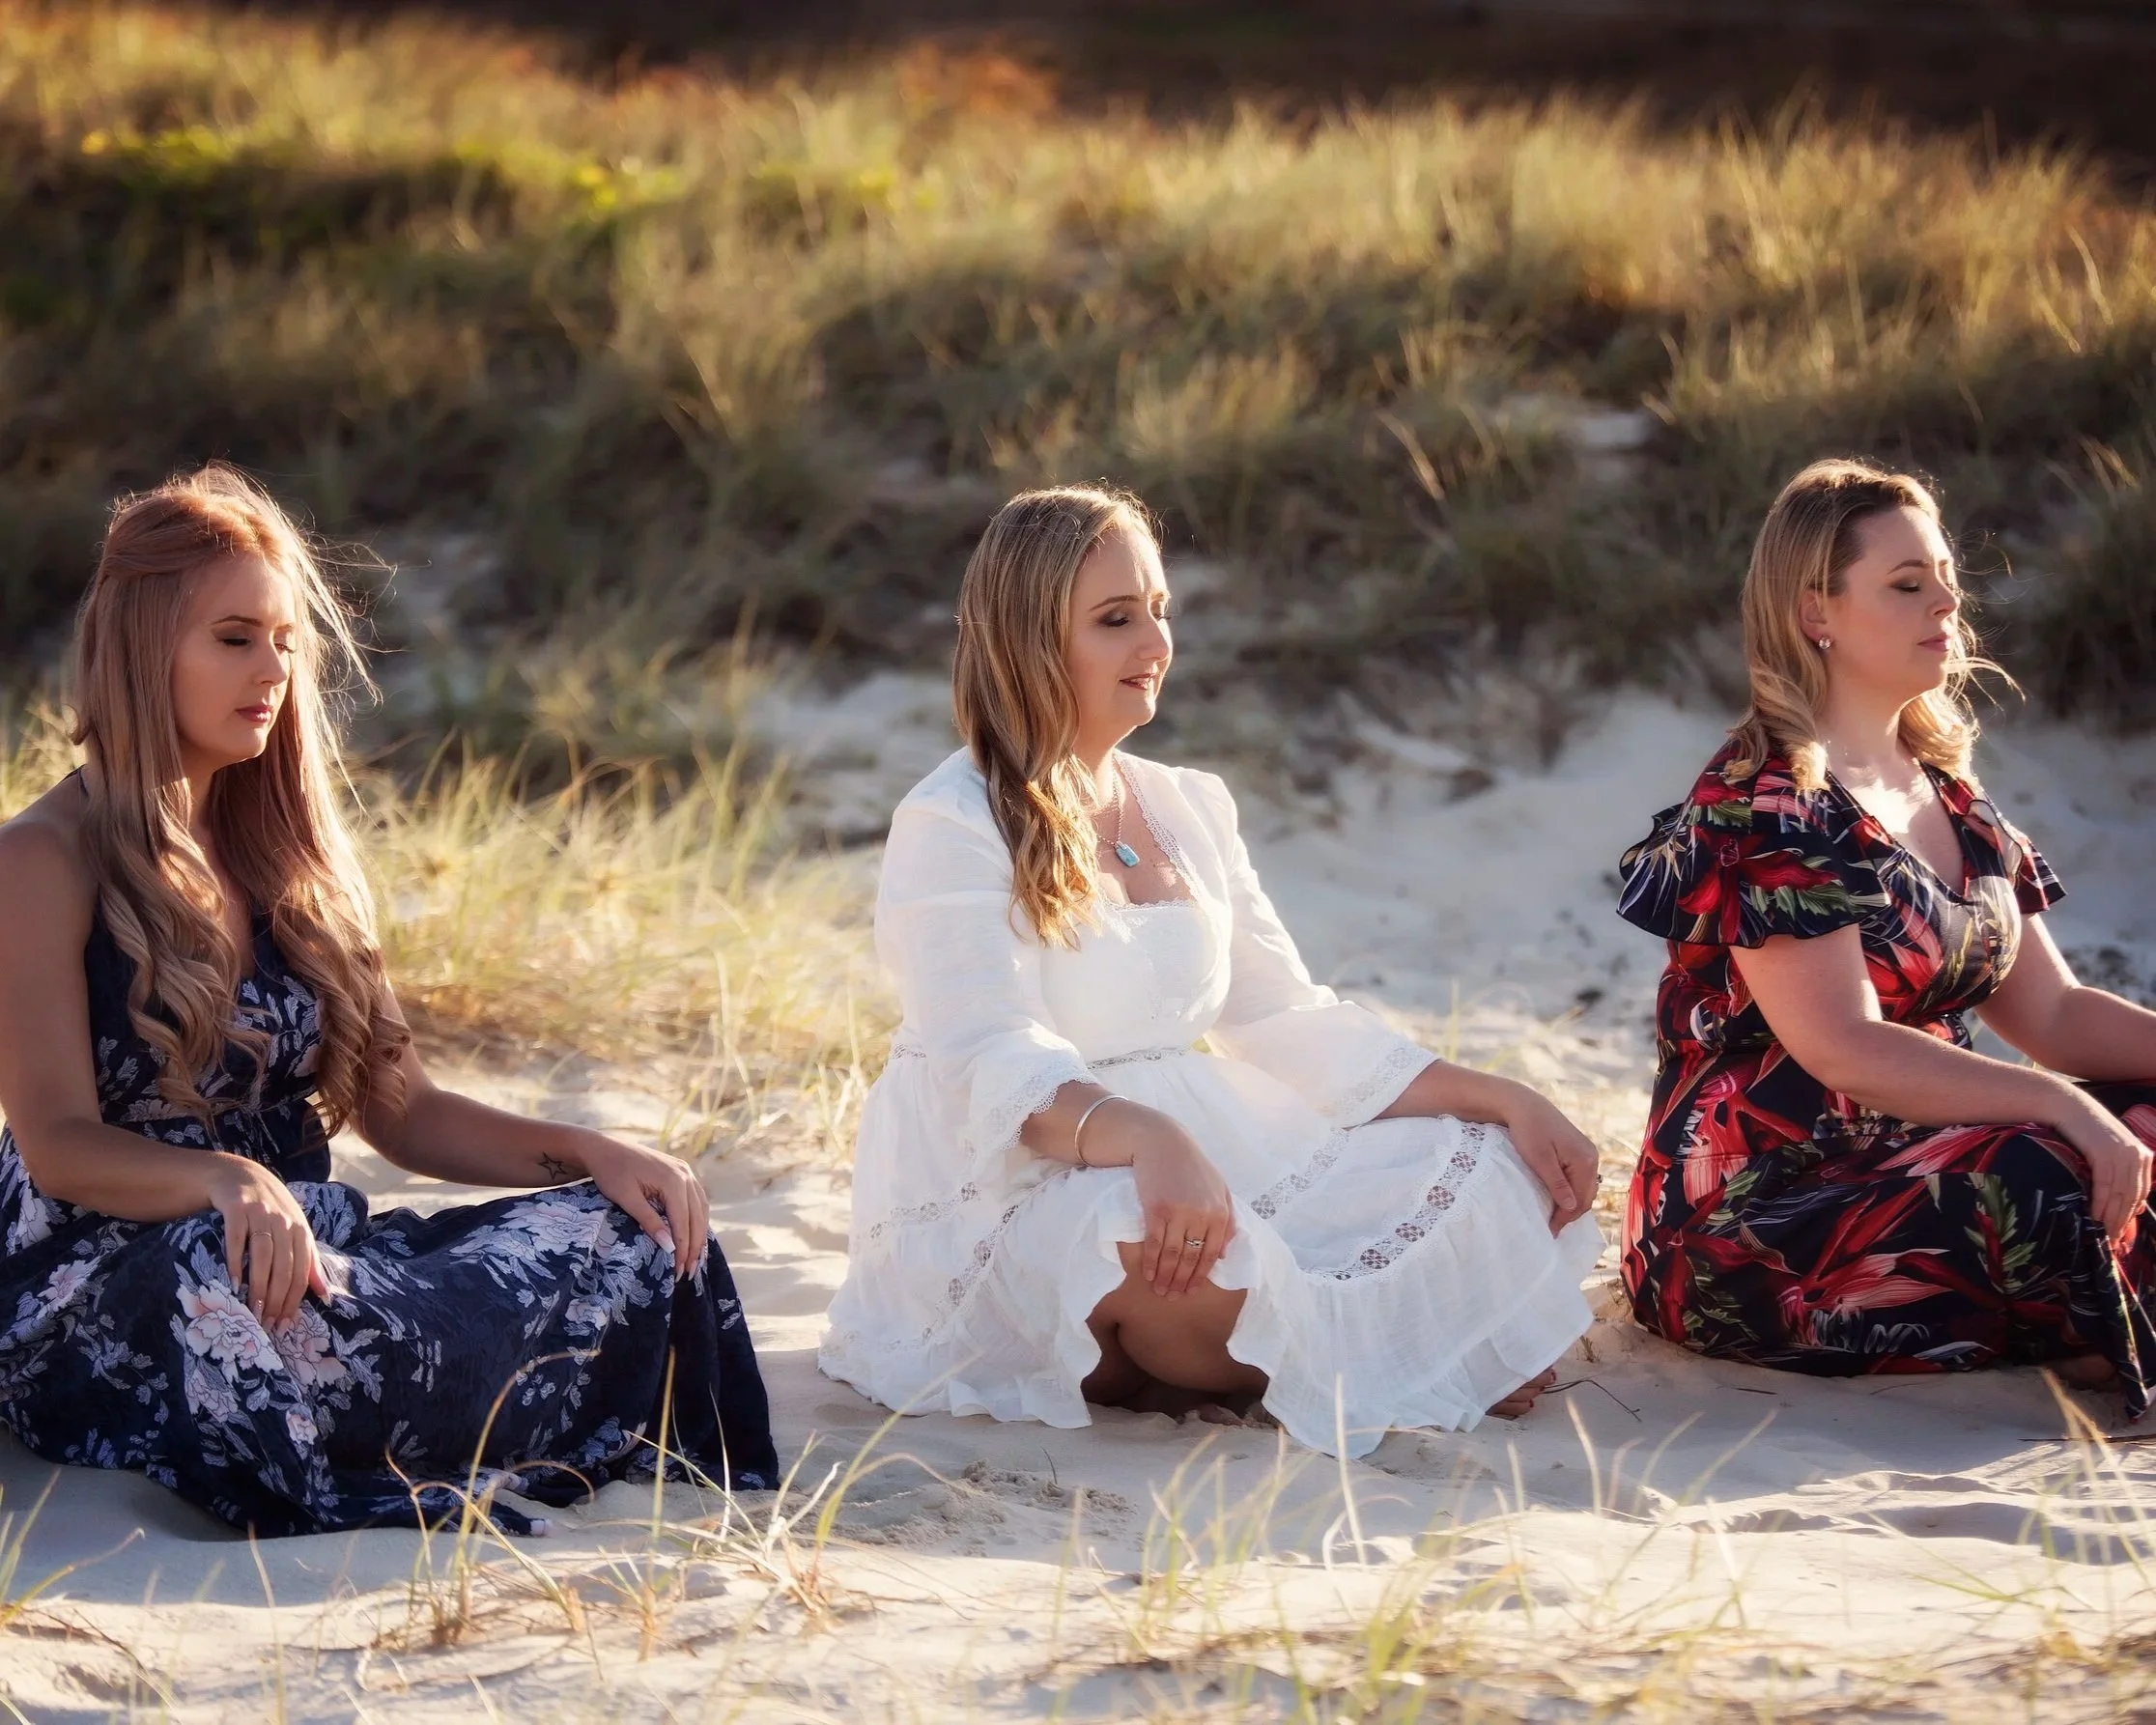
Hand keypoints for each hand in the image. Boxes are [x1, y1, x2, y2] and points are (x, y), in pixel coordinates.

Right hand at [205, 1153, 326, 1329]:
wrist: (238, 1175)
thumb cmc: (269, 1210)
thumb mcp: (294, 1230)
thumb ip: (309, 1261)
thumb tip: (326, 1296)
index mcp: (301, 1229)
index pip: (302, 1270)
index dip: (295, 1299)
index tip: (285, 1325)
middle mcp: (284, 1220)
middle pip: (284, 1265)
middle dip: (277, 1298)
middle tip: (266, 1324)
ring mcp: (260, 1213)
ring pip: (263, 1254)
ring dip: (258, 1285)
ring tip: (252, 1310)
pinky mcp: (236, 1208)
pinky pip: (236, 1238)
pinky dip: (234, 1261)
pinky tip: (232, 1283)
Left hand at [577, 1133, 708, 1279]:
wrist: (603, 1148)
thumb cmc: (611, 1173)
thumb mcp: (627, 1199)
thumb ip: (649, 1221)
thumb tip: (669, 1247)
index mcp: (673, 1180)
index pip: (683, 1221)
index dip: (683, 1248)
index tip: (679, 1270)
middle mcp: (685, 1174)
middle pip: (697, 1216)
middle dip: (694, 1246)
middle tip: (689, 1271)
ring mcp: (686, 1171)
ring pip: (701, 1208)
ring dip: (699, 1234)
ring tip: (695, 1258)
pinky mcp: (681, 1172)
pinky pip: (697, 1199)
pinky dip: (698, 1219)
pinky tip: (694, 1234)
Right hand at [1093, 1101, 1234, 1297]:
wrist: (1163, 1143)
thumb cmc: (1191, 1166)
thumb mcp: (1219, 1188)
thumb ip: (1226, 1219)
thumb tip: (1222, 1254)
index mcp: (1220, 1213)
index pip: (1211, 1254)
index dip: (1200, 1276)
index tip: (1190, 1291)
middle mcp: (1202, 1216)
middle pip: (1191, 1259)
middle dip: (1181, 1282)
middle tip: (1172, 1298)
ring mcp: (1178, 1214)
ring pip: (1172, 1255)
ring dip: (1165, 1277)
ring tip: (1160, 1291)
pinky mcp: (1156, 1210)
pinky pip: (1154, 1244)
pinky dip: (1151, 1262)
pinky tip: (1147, 1274)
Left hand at [1493, 1084, 1601, 1233]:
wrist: (1524, 1105)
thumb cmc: (1528, 1130)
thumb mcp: (1540, 1160)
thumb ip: (1557, 1183)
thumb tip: (1570, 1206)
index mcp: (1585, 1160)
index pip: (1581, 1199)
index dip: (1565, 1217)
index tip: (1550, 1230)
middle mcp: (1591, 1157)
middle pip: (1586, 1196)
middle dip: (1570, 1213)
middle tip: (1551, 1228)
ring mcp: (1587, 1153)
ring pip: (1584, 1188)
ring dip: (1571, 1203)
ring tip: (1554, 1217)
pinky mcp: (1579, 1151)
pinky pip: (1579, 1178)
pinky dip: (1571, 1191)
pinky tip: (1558, 1198)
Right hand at [2056, 1097, 2154, 1241]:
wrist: (2067, 1106)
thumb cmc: (2084, 1130)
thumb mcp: (2110, 1151)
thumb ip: (2124, 1174)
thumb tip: (2137, 1207)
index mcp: (2143, 1156)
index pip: (2141, 1193)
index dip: (2130, 1215)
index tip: (2119, 1232)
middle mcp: (2137, 1155)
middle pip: (2131, 1196)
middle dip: (2120, 1221)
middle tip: (2110, 1240)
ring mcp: (2122, 1154)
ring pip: (2119, 1194)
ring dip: (2110, 1217)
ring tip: (2101, 1234)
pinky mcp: (2104, 1154)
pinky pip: (2104, 1186)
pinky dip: (2099, 1203)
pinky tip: (2092, 1216)